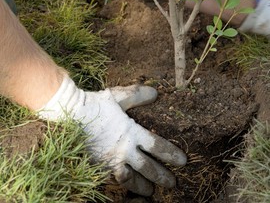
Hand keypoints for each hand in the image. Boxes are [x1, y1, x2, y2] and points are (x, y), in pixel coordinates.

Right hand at [38, 76, 186, 195]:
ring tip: (152, 191)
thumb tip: (156, 93)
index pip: (157, 146)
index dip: (171, 154)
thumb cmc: (96, 104)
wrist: (71, 113)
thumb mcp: (119, 96)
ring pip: (132, 178)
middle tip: (173, 183)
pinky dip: (123, 185)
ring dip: (144, 185)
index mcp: (131, 132)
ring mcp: (111, 160)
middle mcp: (124, 149)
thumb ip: (138, 95)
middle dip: (162, 176)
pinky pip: (114, 180)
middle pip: (148, 167)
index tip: (182, 161)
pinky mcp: (99, 165)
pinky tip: (127, 187)